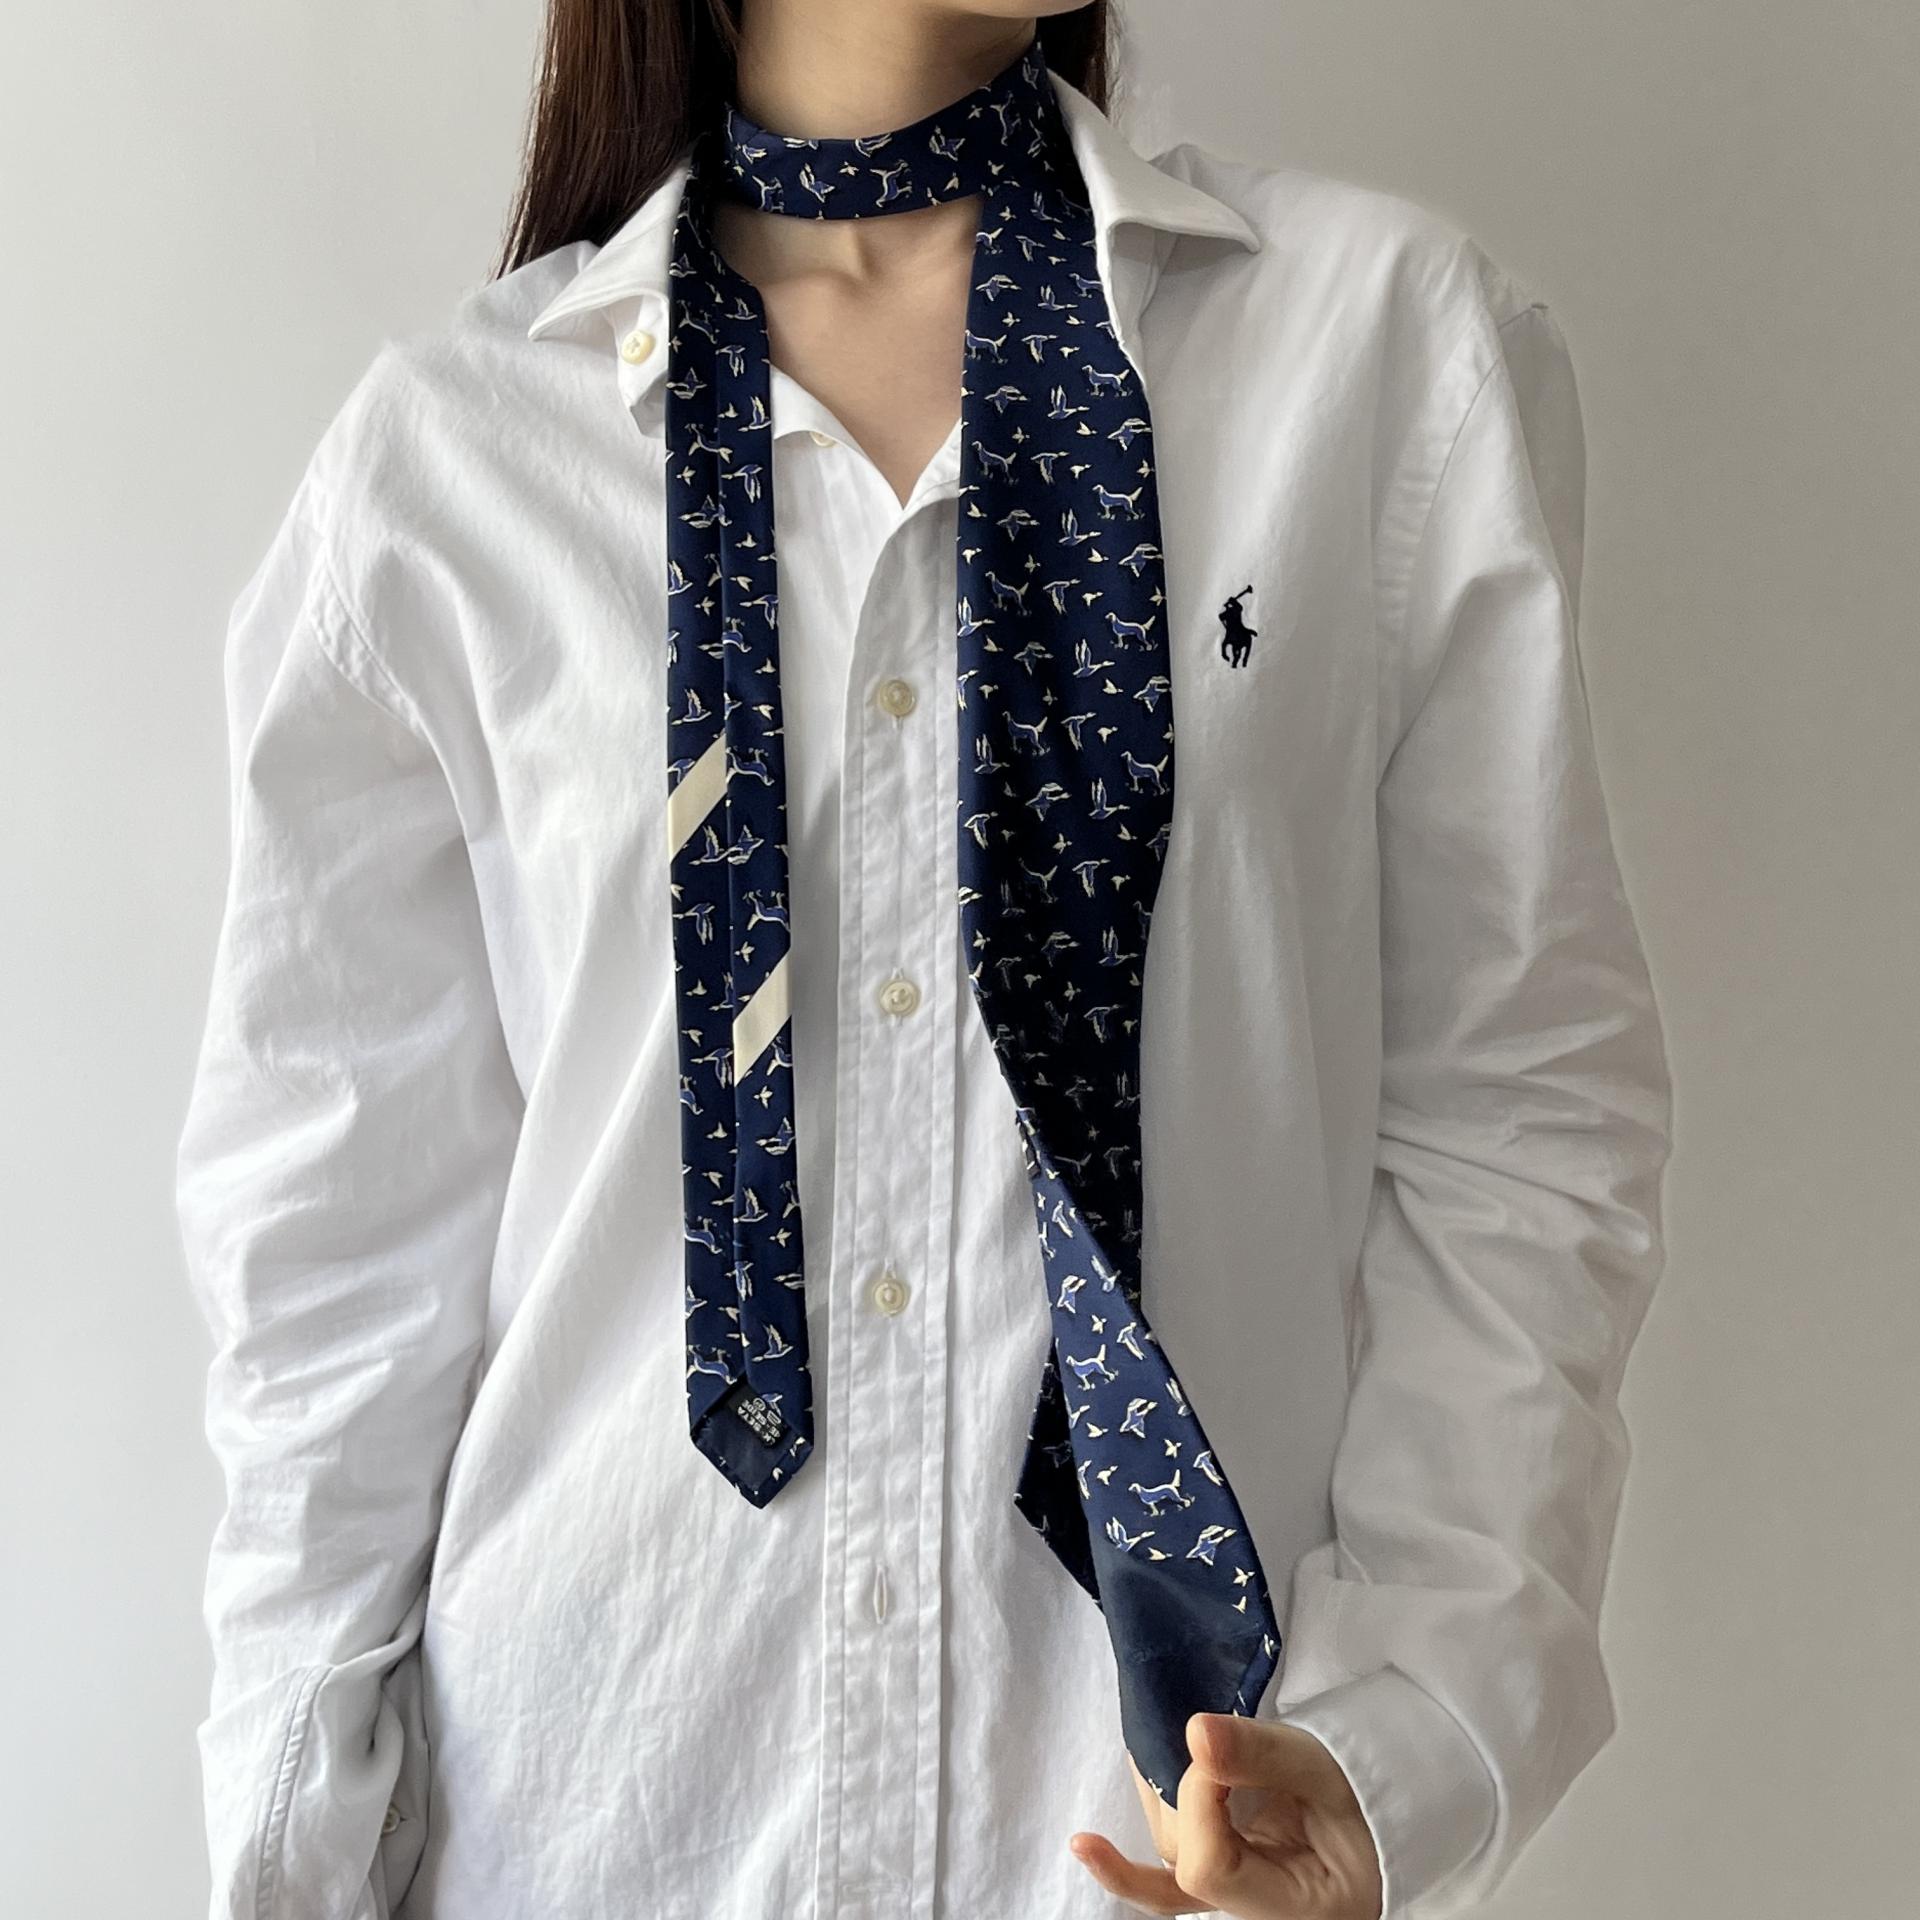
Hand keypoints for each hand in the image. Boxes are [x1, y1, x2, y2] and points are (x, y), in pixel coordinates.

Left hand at [1067, 1712, 1383, 1918]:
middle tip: (1195, 1731)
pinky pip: (1167, 1883)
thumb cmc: (1369, 1791)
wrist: (1392, 1804)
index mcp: (1294, 1909)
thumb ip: (1263, 1754)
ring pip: (1169, 1856)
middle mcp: (1255, 1914)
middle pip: (1181, 1861)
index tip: (1217, 1746)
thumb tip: (1194, 1732)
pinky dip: (1129, 1866)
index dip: (1199, 1801)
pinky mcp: (1223, 1874)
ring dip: (1157, 1796)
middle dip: (1175, 1793)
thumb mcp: (1326, 1768)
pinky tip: (1084, 1845)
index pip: (1209, 1865)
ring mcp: (1235, 1898)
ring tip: (1155, 1736)